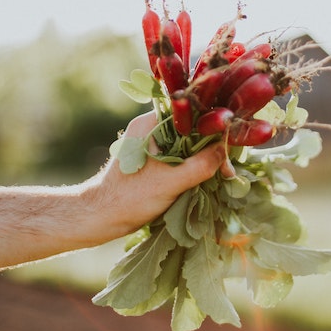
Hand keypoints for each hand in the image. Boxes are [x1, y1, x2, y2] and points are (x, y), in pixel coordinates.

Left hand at [82, 112, 232, 243]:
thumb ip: (200, 165)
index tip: (230, 143)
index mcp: (149, 123)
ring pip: (188, 143)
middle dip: (212, 145)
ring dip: (205, 157)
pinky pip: (181, 155)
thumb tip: (226, 150)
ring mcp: (152, 143)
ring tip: (223, 173)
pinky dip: (195, 164)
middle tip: (229, 166)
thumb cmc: (129, 198)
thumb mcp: (170, 182)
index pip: (190, 113)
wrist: (100, 217)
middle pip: (191, 128)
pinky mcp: (154, 159)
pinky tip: (209, 177)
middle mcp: (150, 127)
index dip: (213, 126)